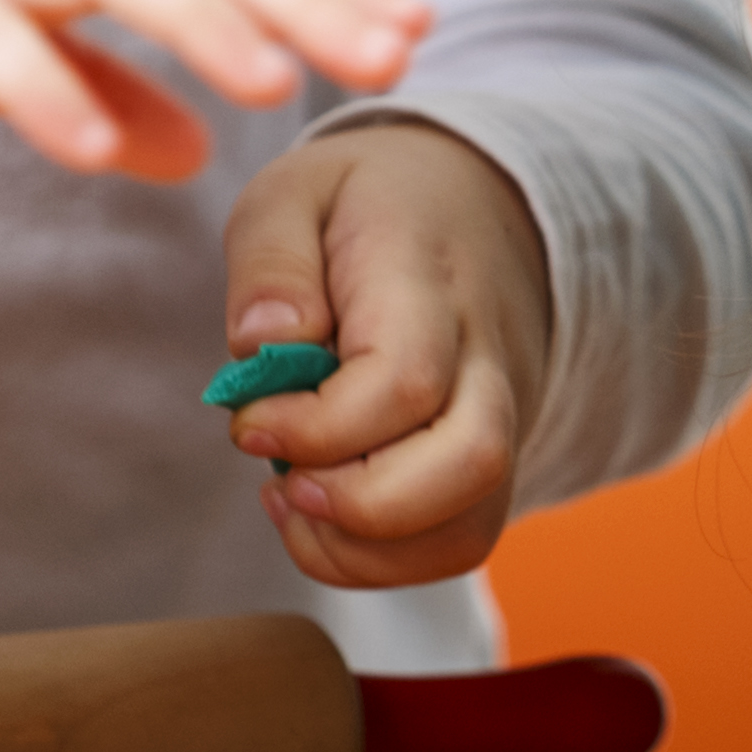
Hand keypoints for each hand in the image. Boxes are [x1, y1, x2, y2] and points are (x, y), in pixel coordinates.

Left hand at [217, 119, 558, 583]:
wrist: (477, 205)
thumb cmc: (367, 206)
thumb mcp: (297, 191)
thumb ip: (270, 259)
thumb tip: (262, 344)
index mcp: (429, 280)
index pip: (405, 380)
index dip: (317, 426)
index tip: (247, 419)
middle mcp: (487, 358)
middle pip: (469, 463)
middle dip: (358, 504)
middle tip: (279, 481)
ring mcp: (504, 416)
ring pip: (472, 523)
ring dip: (364, 547)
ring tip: (290, 500)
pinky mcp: (493, 463)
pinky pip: (459, 541)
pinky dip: (380, 560)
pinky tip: (319, 511)